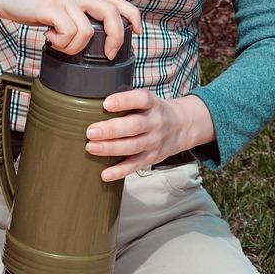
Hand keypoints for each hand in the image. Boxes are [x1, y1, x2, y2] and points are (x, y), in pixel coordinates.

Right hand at [0, 0, 140, 59]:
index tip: (137, 32)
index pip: (118, 1)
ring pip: (88, 31)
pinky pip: (70, 32)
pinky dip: (61, 43)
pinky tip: (49, 39)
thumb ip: (74, 15)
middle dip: (116, 38)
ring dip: (74, 47)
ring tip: (59, 44)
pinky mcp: (52, 7)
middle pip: (113, 13)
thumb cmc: (29, 2)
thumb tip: (88, 38)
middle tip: (108, 55)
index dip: (133, 17)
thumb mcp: (59, 6)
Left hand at [85, 92, 213, 180]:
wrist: (183, 126)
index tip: (106, 103)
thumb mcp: (147, 99)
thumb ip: (126, 100)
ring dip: (111, 148)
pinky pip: (135, 165)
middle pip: (134, 126)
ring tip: (91, 147)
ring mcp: (154, 142)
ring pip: (133, 147)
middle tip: (91, 131)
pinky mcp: (152, 158)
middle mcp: (155, 122)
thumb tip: (91, 101)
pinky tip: (105, 174)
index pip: (140, 99)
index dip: (124, 101)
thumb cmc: (155, 111)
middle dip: (111, 130)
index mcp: (153, 104)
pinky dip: (120, 171)